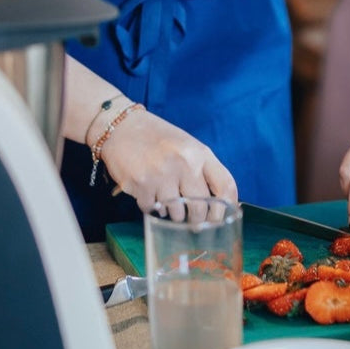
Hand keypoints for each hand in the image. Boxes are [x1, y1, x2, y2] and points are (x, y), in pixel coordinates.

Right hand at [100, 109, 237, 212]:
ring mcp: (162, 175)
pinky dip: (152, 207)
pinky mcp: (141, 185)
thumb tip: (217, 204)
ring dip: (173, 213)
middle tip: (192, 221)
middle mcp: (184, 163)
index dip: (227, 208)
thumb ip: (203, 170)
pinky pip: (152, 210)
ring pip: (177, 214)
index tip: (220, 218)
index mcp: (200, 153)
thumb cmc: (158, 138)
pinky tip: (149, 192)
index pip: (226, 186)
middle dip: (197, 220)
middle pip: (201, 209)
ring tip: (166, 200)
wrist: (122, 126)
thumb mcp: (187, 146)